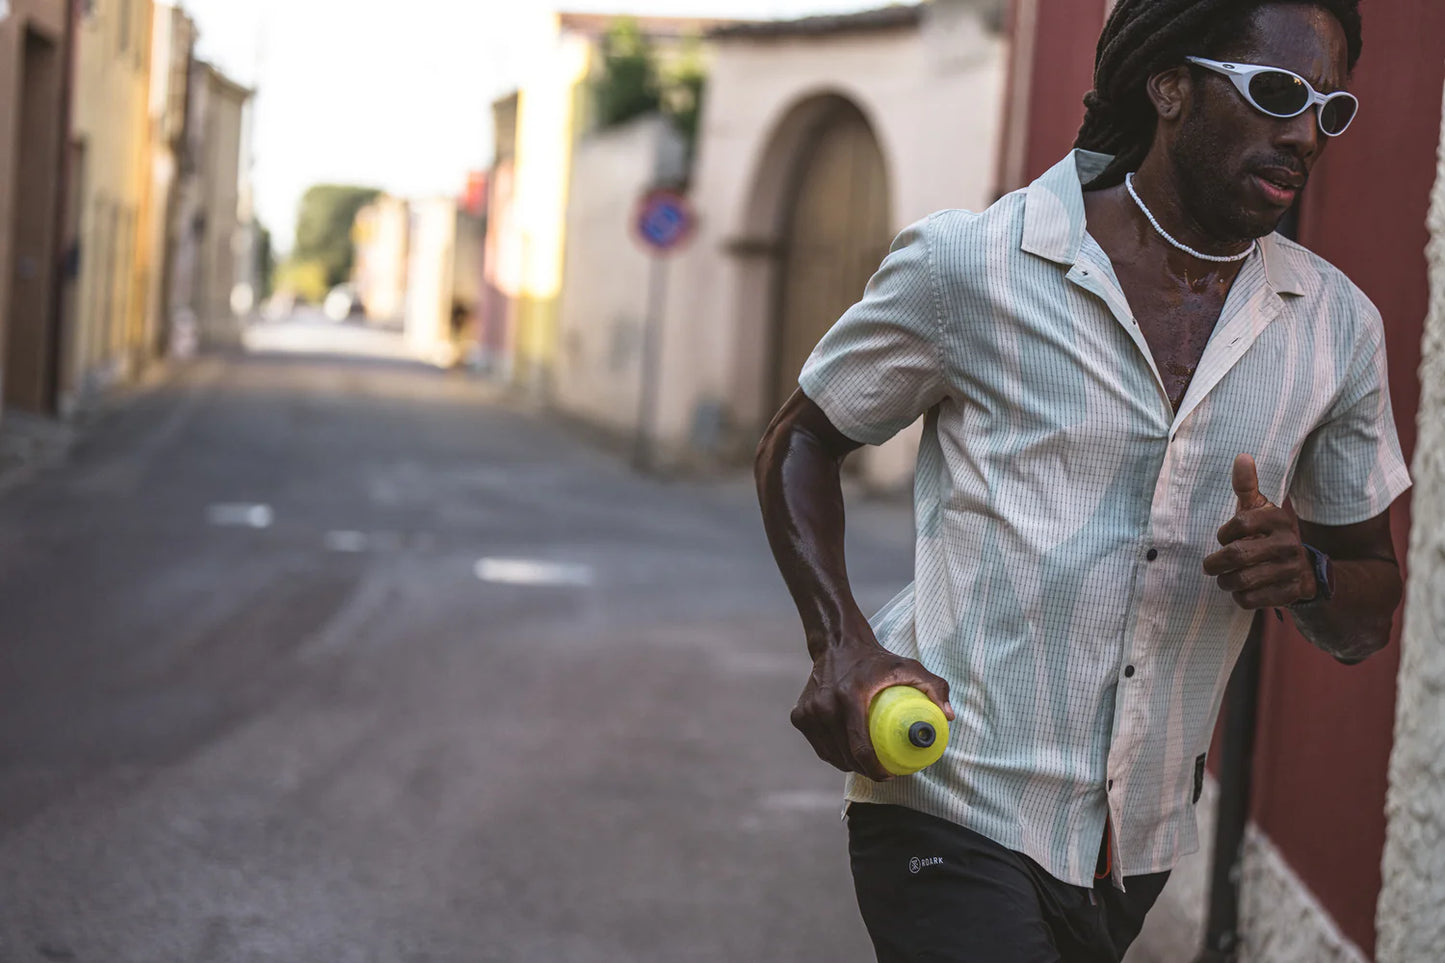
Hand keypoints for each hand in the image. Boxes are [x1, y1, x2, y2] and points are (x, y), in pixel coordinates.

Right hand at [791, 621, 953, 781]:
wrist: (836, 643)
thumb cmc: (875, 659)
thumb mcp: (908, 666)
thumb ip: (934, 687)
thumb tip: (949, 717)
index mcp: (848, 697)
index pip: (860, 747)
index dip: (875, 769)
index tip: (890, 774)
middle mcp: (823, 706)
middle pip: (845, 756)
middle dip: (864, 771)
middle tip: (882, 771)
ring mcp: (808, 713)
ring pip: (830, 755)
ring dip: (848, 765)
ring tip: (867, 766)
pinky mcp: (799, 716)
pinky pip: (820, 746)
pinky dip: (833, 753)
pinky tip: (848, 754)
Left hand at [1202, 454, 1317, 608]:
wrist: (1302, 569)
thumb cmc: (1267, 534)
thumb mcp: (1259, 510)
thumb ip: (1247, 487)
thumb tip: (1242, 456)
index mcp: (1278, 519)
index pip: (1239, 524)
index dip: (1223, 534)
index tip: (1223, 539)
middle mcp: (1289, 543)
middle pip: (1236, 555)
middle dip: (1215, 564)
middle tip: (1210, 566)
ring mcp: (1291, 569)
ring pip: (1241, 580)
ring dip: (1225, 582)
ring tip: (1225, 579)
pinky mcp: (1291, 592)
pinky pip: (1251, 599)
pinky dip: (1240, 597)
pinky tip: (1242, 591)